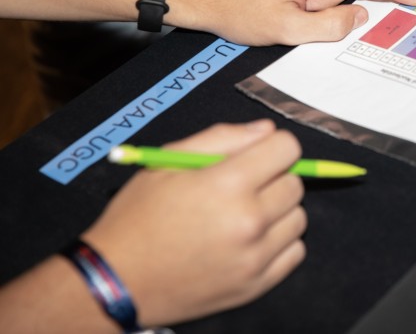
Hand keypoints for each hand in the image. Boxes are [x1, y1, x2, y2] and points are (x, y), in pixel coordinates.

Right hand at [82, 121, 305, 326]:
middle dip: (274, 178)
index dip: (273, 147)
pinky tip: (250, 241)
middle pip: (295, 183)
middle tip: (243, 188)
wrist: (116, 280)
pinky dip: (279, 244)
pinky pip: (295, 252)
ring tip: (243, 216)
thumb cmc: (138, 218)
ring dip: (278, 212)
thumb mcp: (167, 163)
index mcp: (227, 184)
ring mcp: (255, 257)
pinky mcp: (256, 286)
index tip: (258, 156)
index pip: (287, 149)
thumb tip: (267, 130)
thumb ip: (222, 138)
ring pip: (298, 218)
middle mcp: (248, 221)